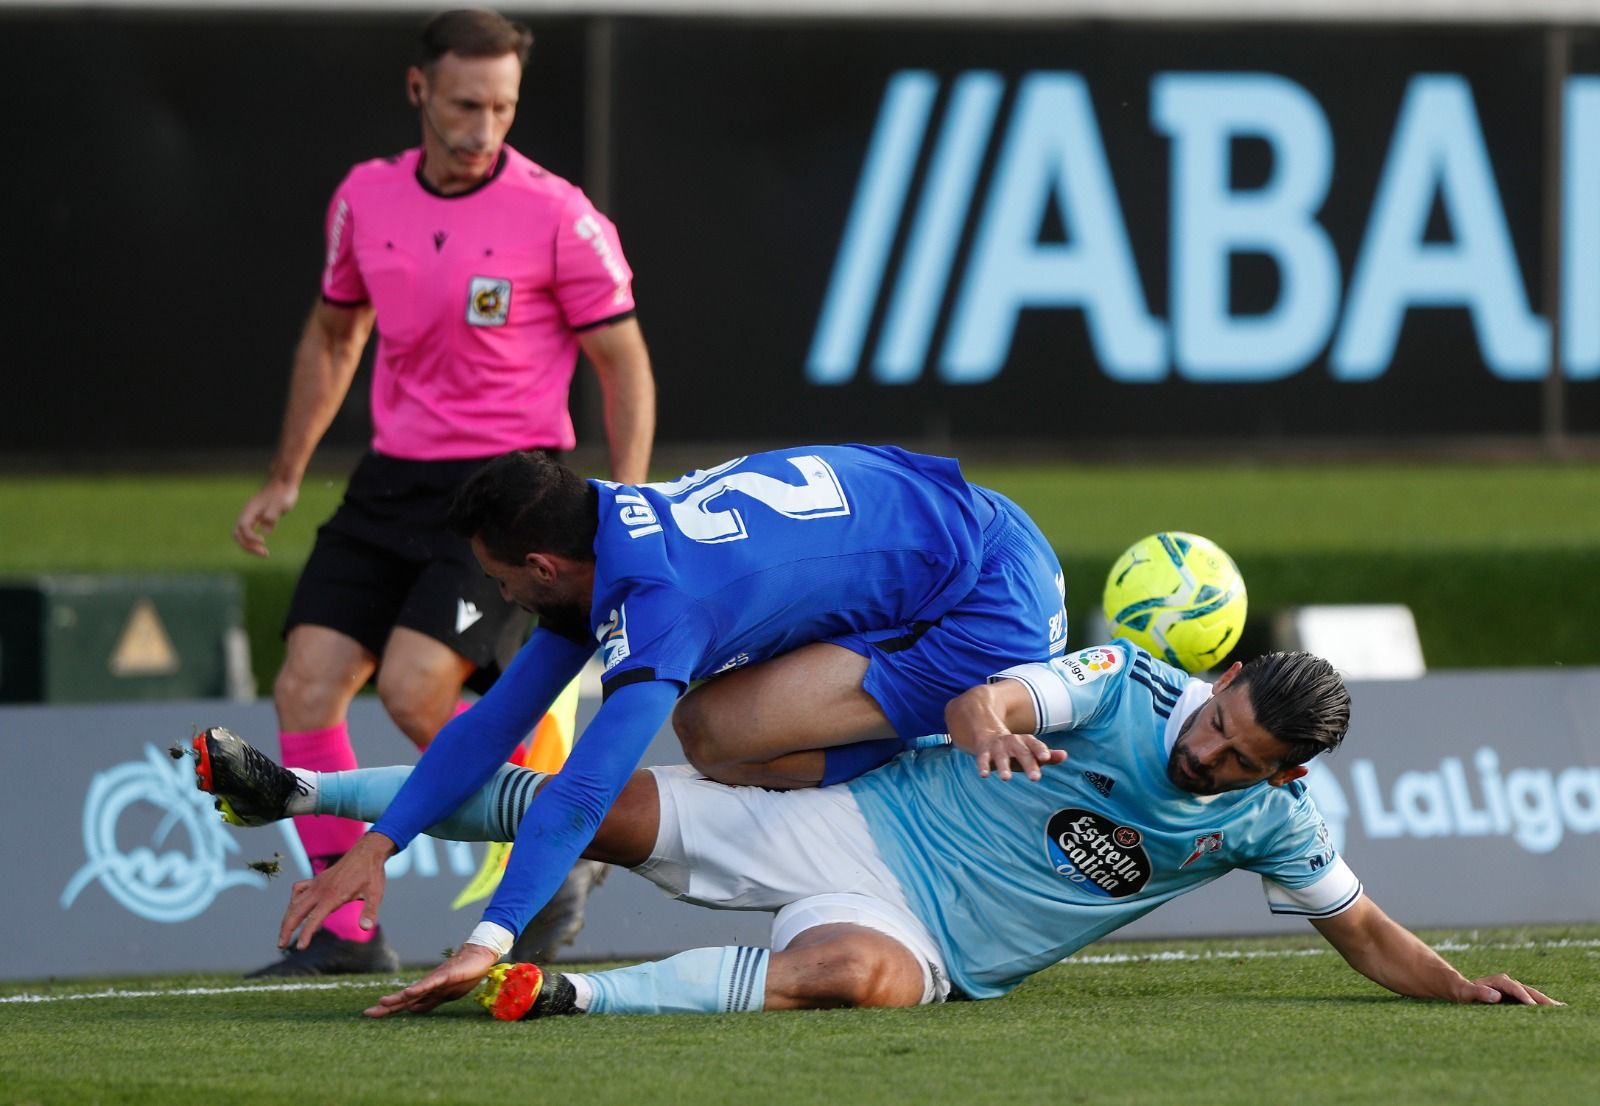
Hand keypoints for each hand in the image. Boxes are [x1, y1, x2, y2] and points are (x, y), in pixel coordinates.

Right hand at [233, 478, 299, 556]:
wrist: (285, 482)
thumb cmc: (284, 492)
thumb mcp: (281, 504)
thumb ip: (272, 516)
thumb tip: (265, 532)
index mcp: (250, 509)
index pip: (243, 528)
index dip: (250, 538)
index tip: (264, 542)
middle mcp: (247, 514)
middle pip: (237, 534)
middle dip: (247, 546)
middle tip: (265, 554)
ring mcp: (251, 516)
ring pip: (242, 535)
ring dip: (250, 546)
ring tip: (265, 554)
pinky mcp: (257, 518)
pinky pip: (249, 533)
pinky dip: (253, 542)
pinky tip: (263, 547)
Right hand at [278, 832, 394, 949]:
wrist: (367, 852)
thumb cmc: (372, 873)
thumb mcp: (375, 893)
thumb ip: (370, 910)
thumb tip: (366, 927)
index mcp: (333, 896)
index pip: (314, 919)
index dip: (306, 934)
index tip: (299, 947)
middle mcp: (320, 890)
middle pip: (296, 911)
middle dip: (286, 929)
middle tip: (281, 946)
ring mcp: (317, 884)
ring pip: (295, 902)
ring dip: (287, 918)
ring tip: (284, 934)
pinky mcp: (317, 880)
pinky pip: (298, 889)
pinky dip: (293, 900)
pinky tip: (295, 908)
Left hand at [364, 943, 500, 1017]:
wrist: (479, 957)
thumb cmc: (463, 975)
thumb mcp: (445, 995)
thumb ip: (429, 1002)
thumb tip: (413, 1010)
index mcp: (426, 992)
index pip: (404, 1003)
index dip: (388, 1009)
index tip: (371, 1014)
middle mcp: (427, 985)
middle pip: (403, 998)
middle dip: (386, 1007)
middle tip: (367, 1014)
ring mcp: (435, 980)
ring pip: (413, 991)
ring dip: (397, 998)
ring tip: (382, 1003)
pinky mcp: (445, 975)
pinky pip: (429, 984)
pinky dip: (418, 989)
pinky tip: (408, 993)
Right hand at [968, 730, 1067, 780]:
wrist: (989, 735)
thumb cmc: (1016, 749)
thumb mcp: (1031, 751)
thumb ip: (1048, 755)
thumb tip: (1065, 755)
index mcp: (1026, 741)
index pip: (1036, 746)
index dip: (1041, 751)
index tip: (1046, 758)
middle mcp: (1013, 742)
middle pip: (1022, 753)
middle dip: (1028, 764)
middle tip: (1035, 778)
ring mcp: (998, 747)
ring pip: (1001, 757)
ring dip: (1003, 767)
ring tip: (1006, 778)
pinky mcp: (984, 752)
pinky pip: (983, 759)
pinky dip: (983, 766)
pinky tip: (984, 775)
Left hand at [1463, 973, 1562, 1005]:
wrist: (1462, 990)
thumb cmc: (1463, 993)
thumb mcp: (1465, 993)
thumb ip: (1478, 992)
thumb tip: (1495, 995)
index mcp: (1497, 981)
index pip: (1512, 987)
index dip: (1522, 995)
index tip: (1532, 1005)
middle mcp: (1508, 983)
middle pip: (1527, 990)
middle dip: (1541, 998)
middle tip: (1557, 1007)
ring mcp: (1513, 990)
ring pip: (1532, 995)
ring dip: (1545, 1002)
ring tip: (1561, 1009)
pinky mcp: (1515, 998)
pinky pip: (1530, 1001)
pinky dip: (1542, 1005)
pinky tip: (1555, 1010)